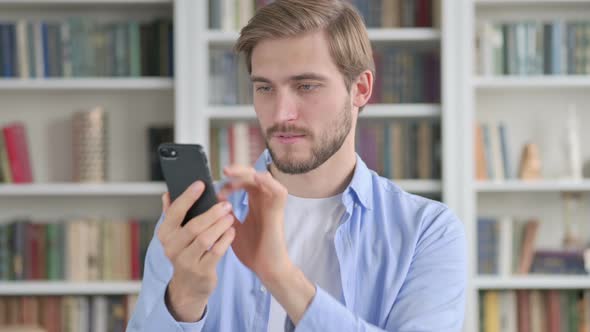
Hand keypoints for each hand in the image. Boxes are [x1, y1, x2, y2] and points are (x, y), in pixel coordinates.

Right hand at [157, 181, 235, 321]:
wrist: (188, 286)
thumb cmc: (185, 253)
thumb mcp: (175, 235)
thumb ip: (172, 214)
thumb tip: (167, 193)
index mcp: (165, 234)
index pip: (174, 212)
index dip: (188, 197)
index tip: (201, 184)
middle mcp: (172, 248)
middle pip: (193, 226)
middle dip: (211, 213)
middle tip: (226, 204)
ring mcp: (186, 261)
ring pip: (205, 239)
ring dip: (220, 226)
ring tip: (230, 216)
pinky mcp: (201, 272)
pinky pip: (216, 252)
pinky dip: (226, 240)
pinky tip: (232, 231)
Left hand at [219, 166, 315, 324]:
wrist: (266, 269)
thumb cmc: (252, 251)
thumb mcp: (232, 229)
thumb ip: (225, 215)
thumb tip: (212, 203)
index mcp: (255, 204)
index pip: (244, 183)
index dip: (230, 182)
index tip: (215, 191)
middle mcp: (264, 201)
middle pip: (253, 176)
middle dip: (238, 171)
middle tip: (223, 171)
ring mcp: (272, 205)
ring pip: (264, 178)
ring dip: (248, 173)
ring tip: (232, 172)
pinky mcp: (278, 212)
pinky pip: (279, 191)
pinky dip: (269, 182)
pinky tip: (255, 178)